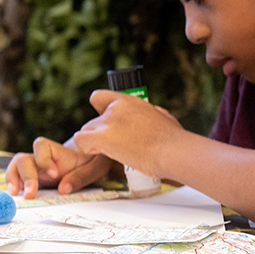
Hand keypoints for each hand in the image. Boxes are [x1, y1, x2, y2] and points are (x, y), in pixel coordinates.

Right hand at [5, 136, 112, 197]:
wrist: (88, 162)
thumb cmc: (91, 161)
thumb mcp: (95, 167)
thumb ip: (81, 176)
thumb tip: (62, 189)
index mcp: (57, 150)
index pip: (40, 145)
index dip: (43, 159)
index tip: (54, 174)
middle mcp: (41, 157)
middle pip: (23, 159)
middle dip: (26, 176)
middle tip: (31, 193)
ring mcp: (34, 168)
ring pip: (15, 167)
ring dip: (12, 180)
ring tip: (15, 194)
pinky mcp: (32, 178)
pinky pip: (16, 179)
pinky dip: (14, 187)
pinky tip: (17, 196)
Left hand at [70, 90, 184, 179]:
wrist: (173, 150)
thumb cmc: (174, 139)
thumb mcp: (163, 117)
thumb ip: (149, 113)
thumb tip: (150, 114)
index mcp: (129, 101)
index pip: (99, 98)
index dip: (100, 112)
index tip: (109, 124)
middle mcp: (114, 108)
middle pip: (92, 122)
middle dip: (100, 136)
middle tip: (117, 148)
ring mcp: (107, 122)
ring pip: (85, 132)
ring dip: (95, 144)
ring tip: (115, 155)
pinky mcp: (101, 137)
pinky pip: (80, 142)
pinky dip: (87, 151)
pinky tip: (103, 156)